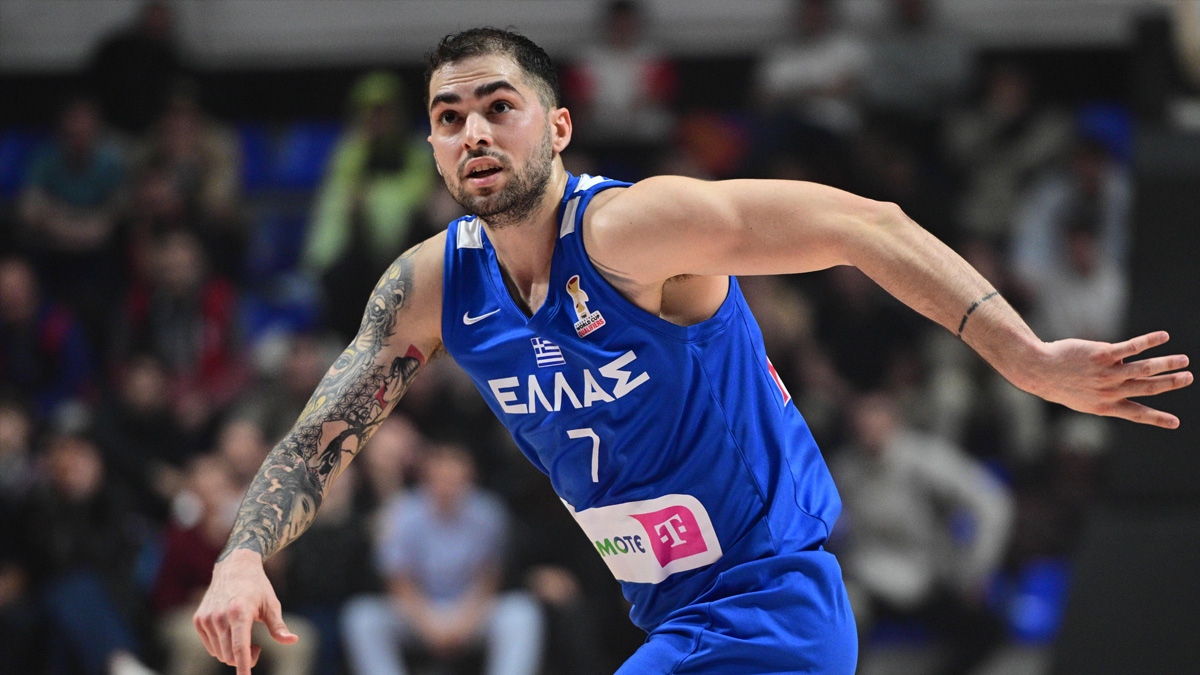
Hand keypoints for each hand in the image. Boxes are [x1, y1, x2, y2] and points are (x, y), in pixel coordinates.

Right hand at [193, 549, 297, 674]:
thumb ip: (278, 627)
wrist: (234, 566)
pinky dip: (222, 647)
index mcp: (239, 613)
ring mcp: (206, 619)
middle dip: (245, 659)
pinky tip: (231, 632)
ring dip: (233, 653)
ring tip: (245, 637)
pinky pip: (211, 647)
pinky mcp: (198, 620)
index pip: (240, 648)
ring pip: (219, 654)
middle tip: (257, 648)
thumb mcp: (271, 605)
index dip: (243, 667)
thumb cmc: (257, 587)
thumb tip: (292, 640)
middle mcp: (219, 617)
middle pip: (230, 655)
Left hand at [1025, 331, 1191, 428]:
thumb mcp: (1080, 399)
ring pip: (1144, 369)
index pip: (1137, 414)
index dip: (1157, 419)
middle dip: (1170, 383)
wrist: (1038, 370)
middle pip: (1147, 387)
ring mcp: (1107, 373)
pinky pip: (1131, 348)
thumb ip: (1103, 397)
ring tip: (1184, 360)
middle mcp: (1110, 391)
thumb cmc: (1057, 383)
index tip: (1176, 423)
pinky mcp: (1102, 355)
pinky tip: (1163, 336)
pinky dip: (1149, 342)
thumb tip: (1121, 389)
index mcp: (1105, 406)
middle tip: (1188, 377)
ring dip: (1166, 363)